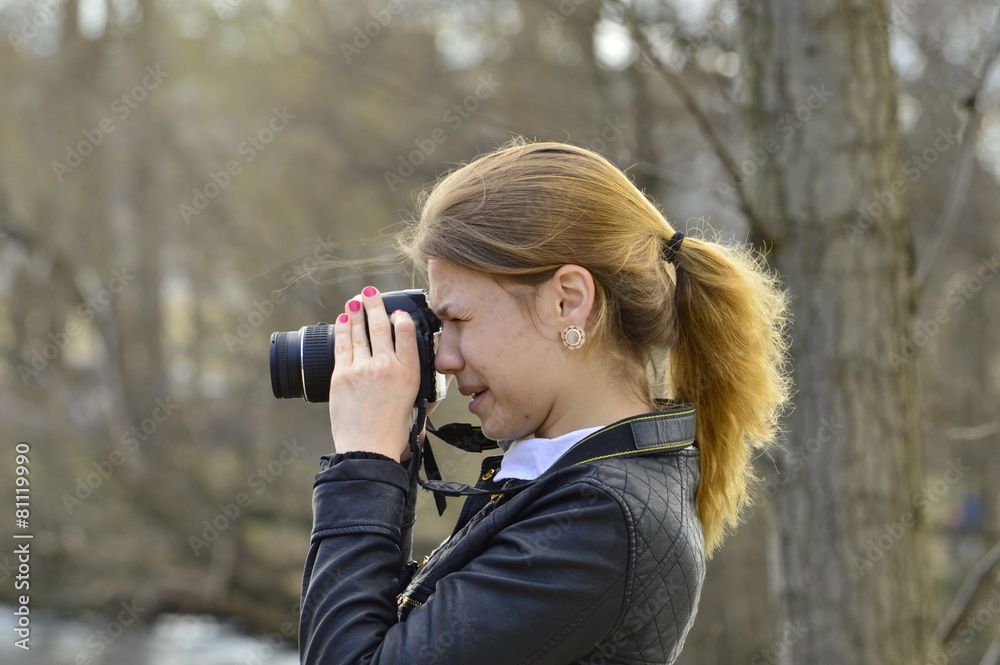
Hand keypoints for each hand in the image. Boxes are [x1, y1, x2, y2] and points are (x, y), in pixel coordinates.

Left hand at [328, 287, 420, 461]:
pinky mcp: (342, 375)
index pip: (407, 332)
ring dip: (357, 311)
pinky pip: (343, 344)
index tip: (397, 313)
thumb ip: (426, 386)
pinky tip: (344, 318)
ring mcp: (363, 368)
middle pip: (380, 326)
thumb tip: (432, 374)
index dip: (401, 318)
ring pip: (360, 332)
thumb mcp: (417, 404)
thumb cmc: (394, 433)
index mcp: (410, 372)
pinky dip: (343, 328)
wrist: (368, 450)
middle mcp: (387, 365)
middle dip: (375, 305)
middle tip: (371, 293)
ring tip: (356, 300)